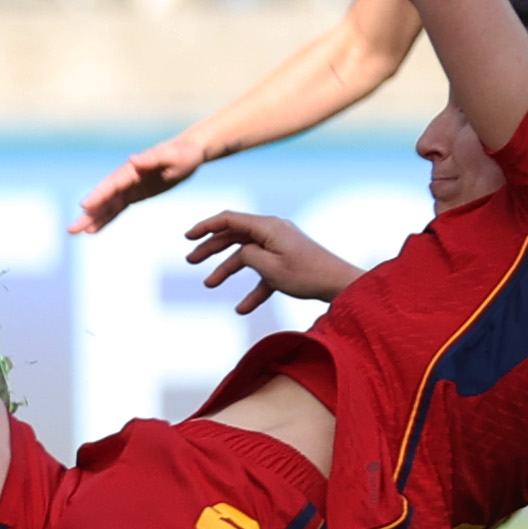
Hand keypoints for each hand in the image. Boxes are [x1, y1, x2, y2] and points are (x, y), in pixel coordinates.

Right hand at [74, 138, 200, 234]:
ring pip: (106, 206)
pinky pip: (116, 209)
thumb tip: (133, 159)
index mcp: (133, 169)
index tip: (84, 207)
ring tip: (74, 232)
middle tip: (71, 228)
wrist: (188, 152)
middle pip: (103, 198)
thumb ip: (152, 159)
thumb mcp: (172, 156)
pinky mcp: (133, 195)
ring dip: (91, 219)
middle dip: (88, 213)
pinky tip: (93, 231)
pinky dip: (104, 219)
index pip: (112, 184)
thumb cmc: (183, 153)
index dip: (98, 195)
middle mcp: (125, 178)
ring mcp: (128, 187)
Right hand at [180, 208, 358, 314]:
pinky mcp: (286, 263)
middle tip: (191, 260)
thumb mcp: (268, 267)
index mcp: (267, 227)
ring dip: (227, 269)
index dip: (205, 226)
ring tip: (209, 284)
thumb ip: (246, 255)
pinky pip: (263, 272)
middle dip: (211, 248)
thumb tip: (240, 253)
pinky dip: (252, 289)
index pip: (229, 219)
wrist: (340, 285)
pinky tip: (242, 309)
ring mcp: (280, 246)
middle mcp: (272, 232)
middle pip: (234, 236)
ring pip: (246, 255)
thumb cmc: (306, 275)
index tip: (187, 237)